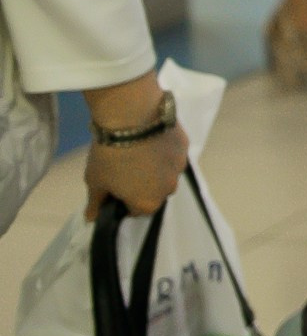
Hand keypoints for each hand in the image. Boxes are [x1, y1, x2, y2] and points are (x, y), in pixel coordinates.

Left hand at [82, 76, 186, 221]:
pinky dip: (162, 150)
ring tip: (139, 150)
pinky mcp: (185, 144)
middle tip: (125, 168)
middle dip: (143, 184)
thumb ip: (95, 203)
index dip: (122, 200)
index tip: (113, 186)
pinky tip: (149, 137)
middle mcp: (169, 188)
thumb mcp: (95, 181)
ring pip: (165, 172)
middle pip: (155, 192)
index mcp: (147, 203)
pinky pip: (172, 153)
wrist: (133, 117)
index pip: (135, 210)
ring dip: (155, 167)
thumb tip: (92, 218)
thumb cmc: (110, 156)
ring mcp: (180, 165)